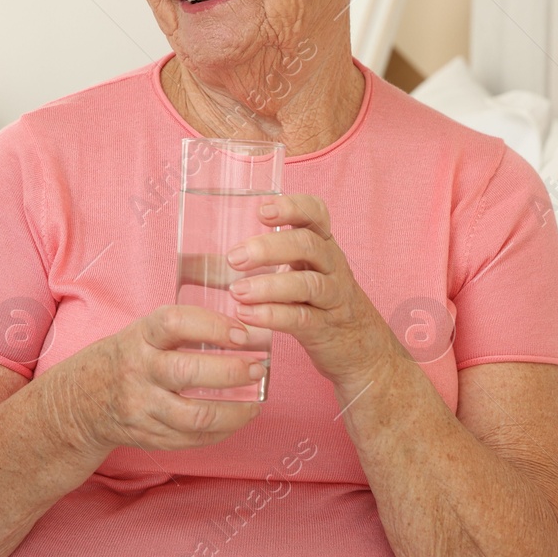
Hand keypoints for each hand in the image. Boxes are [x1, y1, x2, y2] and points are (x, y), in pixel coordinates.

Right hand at [41, 304, 263, 454]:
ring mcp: (142, 407)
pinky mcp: (149, 435)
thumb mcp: (142, 334)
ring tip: (256, 402)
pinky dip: (223, 430)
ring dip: (235, 411)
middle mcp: (138, 371)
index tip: (243, 333)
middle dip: (232, 371)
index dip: (213, 326)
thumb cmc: (125, 359)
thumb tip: (244, 330)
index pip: (175, 323)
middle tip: (257, 368)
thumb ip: (182, 331)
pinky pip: (193, 438)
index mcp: (138, 337)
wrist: (80, 401)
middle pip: (189, 372)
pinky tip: (237, 418)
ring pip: (196, 415)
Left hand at [224, 193, 400, 388]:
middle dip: (269, 248)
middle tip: (234, 258)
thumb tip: (195, 259)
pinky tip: (247, 314)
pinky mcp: (327, 329)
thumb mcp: (296, 272)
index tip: (262, 211)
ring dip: (269, 285)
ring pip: (308, 284)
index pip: (316, 214)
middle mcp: (331, 266)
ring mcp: (334, 298)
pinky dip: (273, 315)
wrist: (362, 349)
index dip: (292, 207)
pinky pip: (303, 319)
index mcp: (321, 245)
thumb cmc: (317, 303)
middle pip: (308, 245)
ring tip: (236, 291)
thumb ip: (257, 261)